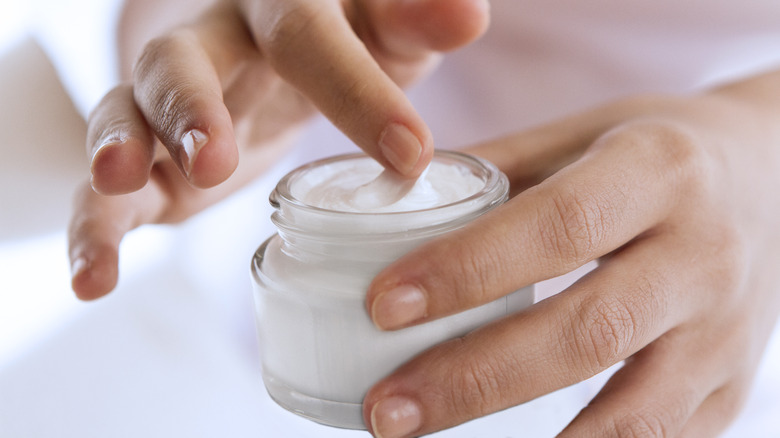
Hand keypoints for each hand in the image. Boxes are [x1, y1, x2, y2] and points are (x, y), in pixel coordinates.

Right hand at [68, 0, 489, 298]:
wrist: (272, 59)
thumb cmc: (346, 45)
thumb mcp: (386, 31)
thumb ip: (413, 20)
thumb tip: (469, 13)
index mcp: (282, 10)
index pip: (309, 37)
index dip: (355, 92)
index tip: (411, 154)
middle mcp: (215, 44)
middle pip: (185, 59)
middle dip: (192, 106)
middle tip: (215, 159)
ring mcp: (172, 104)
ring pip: (128, 110)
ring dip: (121, 146)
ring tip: (123, 183)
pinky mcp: (152, 161)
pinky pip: (104, 187)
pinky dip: (95, 228)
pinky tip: (96, 277)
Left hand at [363, 74, 779, 436]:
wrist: (772, 178)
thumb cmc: (657, 153)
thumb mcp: (583, 133)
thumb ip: (496, 167)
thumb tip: (395, 202)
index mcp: (659, 171)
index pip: (558, 228)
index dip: (467, 270)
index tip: (383, 305)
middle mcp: (704, 254)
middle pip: (586, 332)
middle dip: (474, 378)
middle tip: (386, 409)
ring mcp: (727, 331)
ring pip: (632, 412)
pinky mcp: (731, 385)